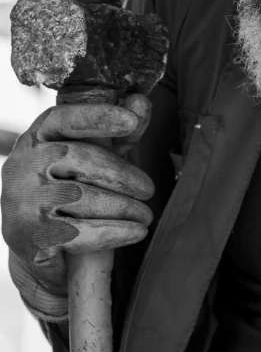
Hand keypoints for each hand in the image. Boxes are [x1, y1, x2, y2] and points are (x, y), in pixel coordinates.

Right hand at [1, 94, 154, 299]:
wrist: (41, 250)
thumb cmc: (74, 195)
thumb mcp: (98, 159)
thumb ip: (120, 132)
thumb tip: (141, 101)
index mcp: (38, 138)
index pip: (64, 118)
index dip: (97, 116)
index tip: (131, 120)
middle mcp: (22, 164)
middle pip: (78, 157)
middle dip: (121, 174)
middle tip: (148, 189)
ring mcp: (21, 200)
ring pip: (81, 197)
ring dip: (123, 207)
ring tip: (145, 215)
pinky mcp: (28, 236)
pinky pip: (79, 232)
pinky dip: (114, 232)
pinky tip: (136, 231)